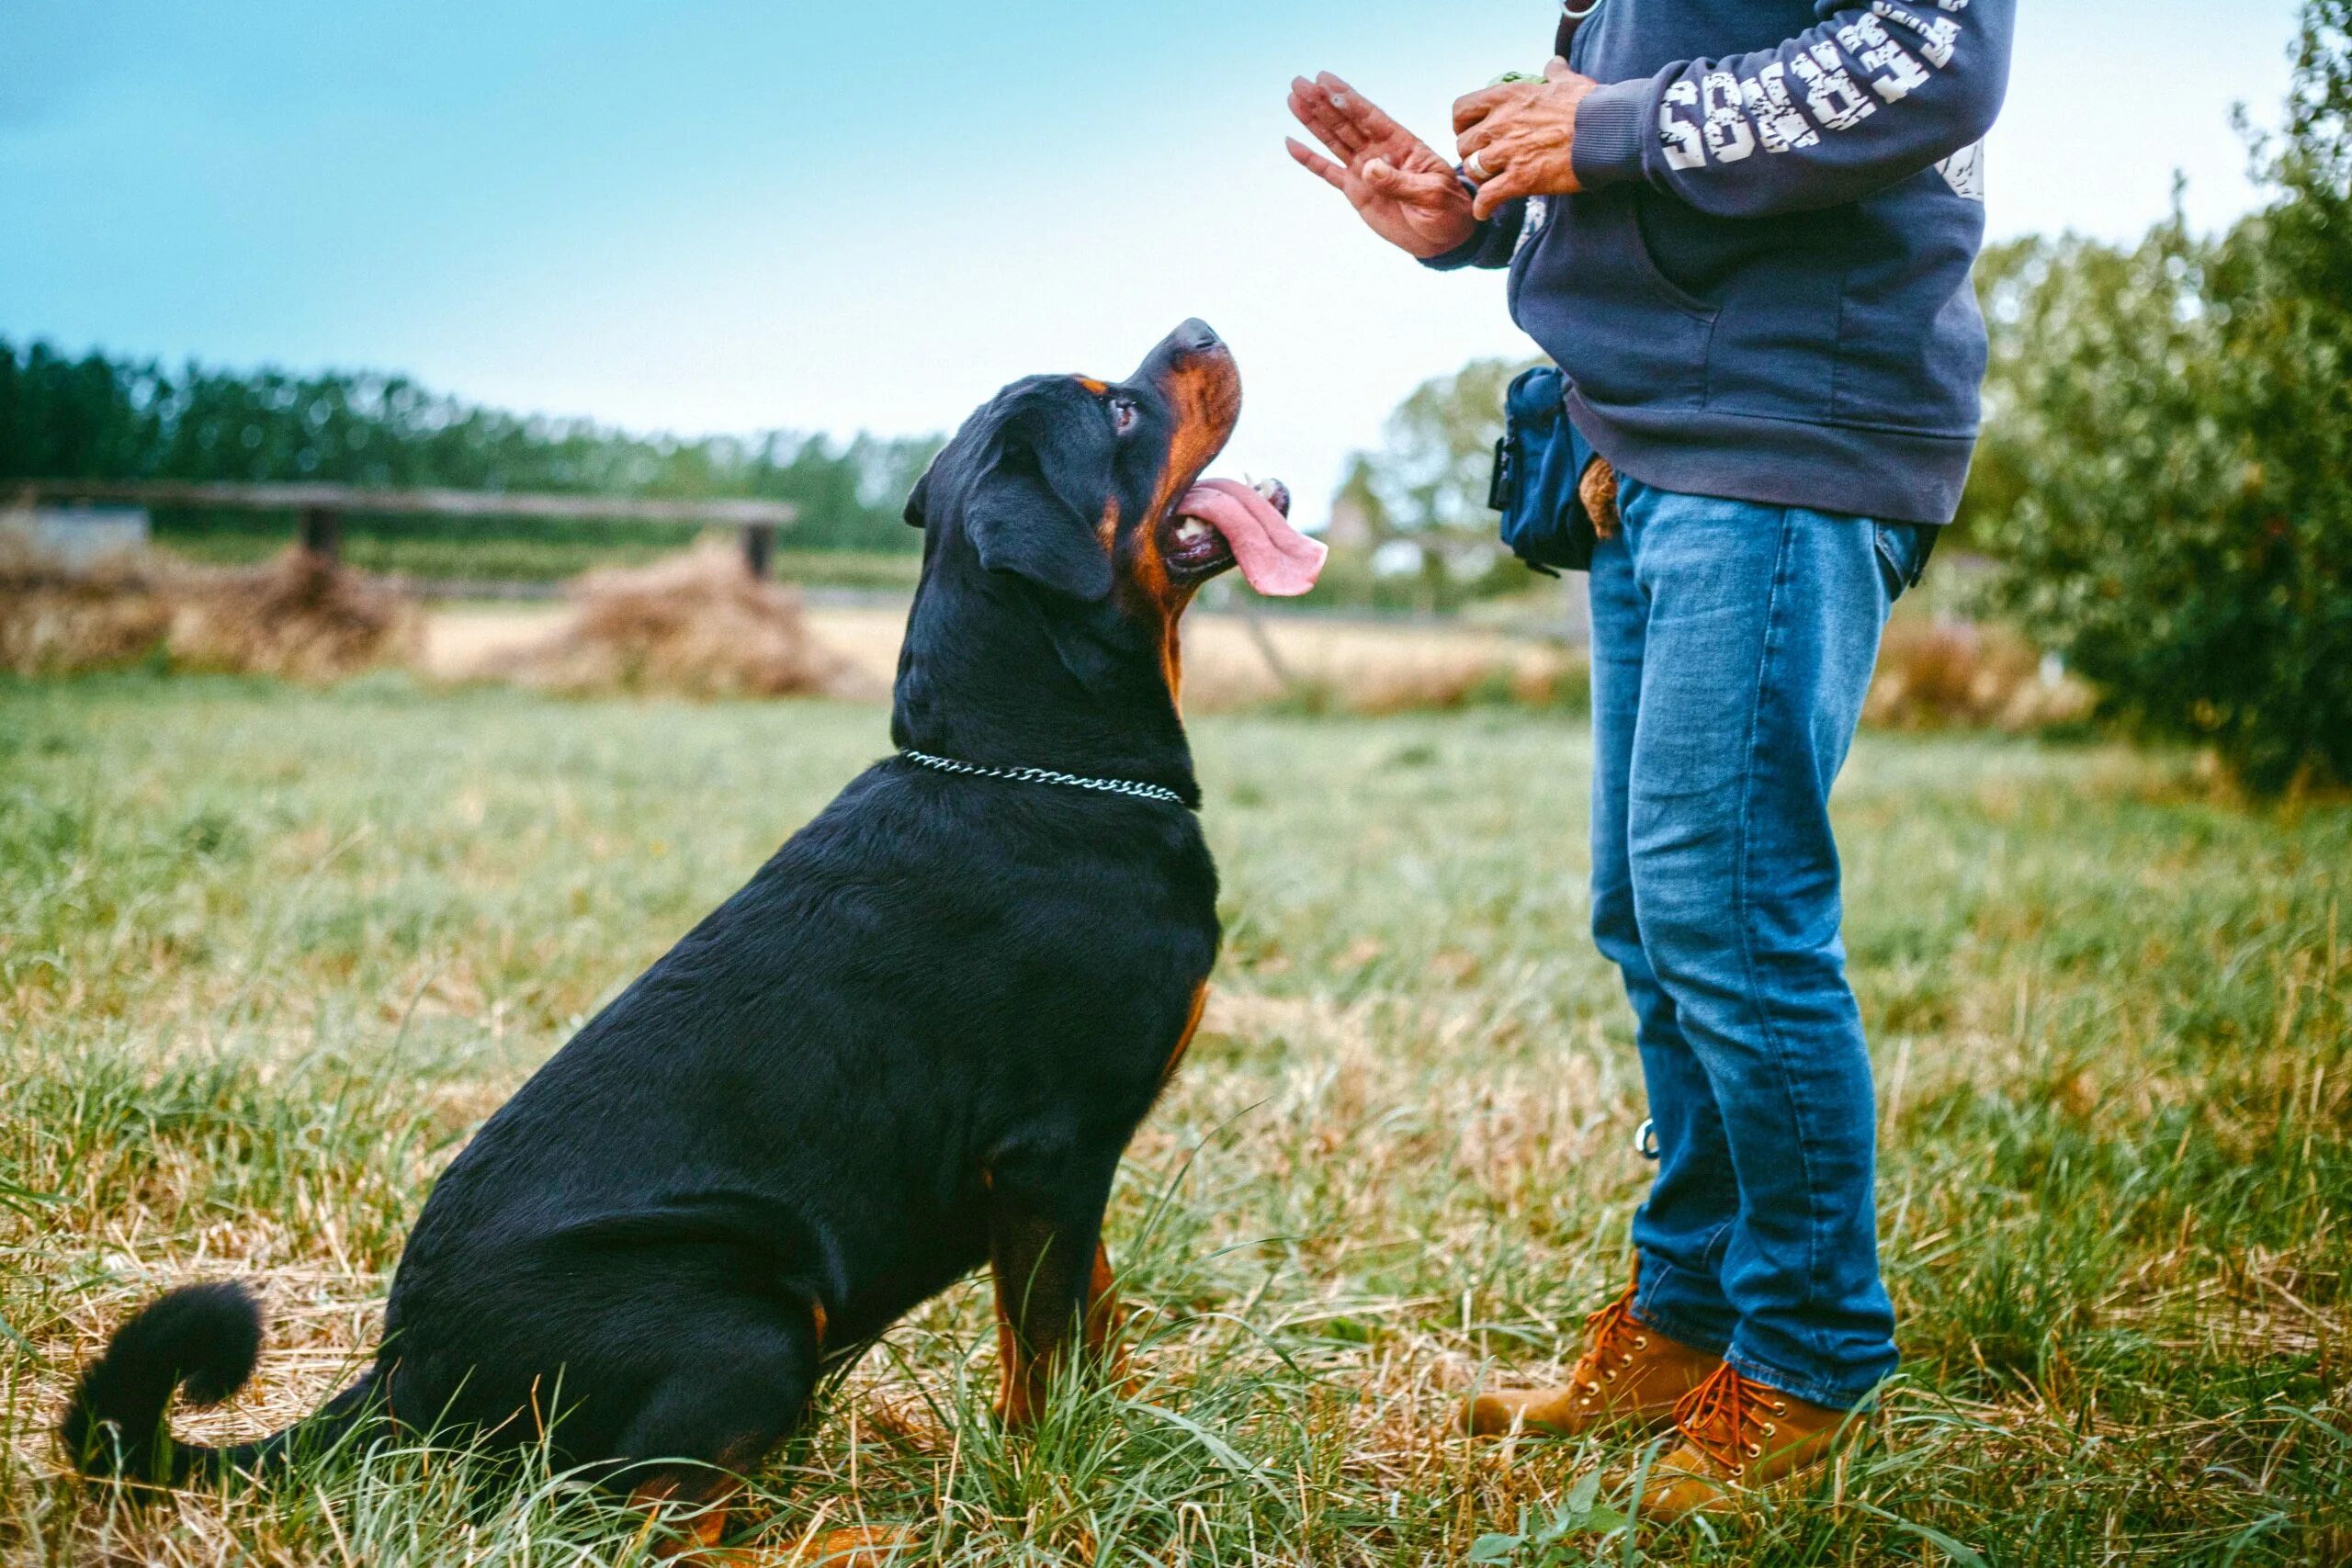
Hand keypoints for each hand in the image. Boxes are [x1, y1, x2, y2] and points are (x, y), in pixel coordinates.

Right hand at [1286, 71, 1476, 258]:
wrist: (1444, 237)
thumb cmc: (1447, 210)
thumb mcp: (1431, 195)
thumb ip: (1400, 182)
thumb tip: (1368, 168)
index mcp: (1402, 145)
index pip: (1370, 117)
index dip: (1348, 98)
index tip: (1325, 80)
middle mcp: (1380, 152)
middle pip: (1346, 123)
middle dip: (1322, 102)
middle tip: (1300, 82)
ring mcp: (1365, 170)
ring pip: (1334, 140)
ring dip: (1313, 121)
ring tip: (1293, 99)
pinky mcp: (1355, 190)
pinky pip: (1328, 172)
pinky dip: (1310, 160)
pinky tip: (1292, 143)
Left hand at [1453, 57, 1597, 220]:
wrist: (1607, 131)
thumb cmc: (1590, 105)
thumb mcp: (1568, 81)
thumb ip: (1555, 73)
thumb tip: (1554, 63)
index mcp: (1507, 97)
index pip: (1461, 110)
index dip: (1462, 124)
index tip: (1473, 132)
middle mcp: (1500, 123)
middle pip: (1464, 144)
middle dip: (1472, 154)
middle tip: (1486, 162)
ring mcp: (1507, 152)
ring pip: (1473, 170)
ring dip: (1480, 178)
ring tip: (1492, 183)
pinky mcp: (1519, 179)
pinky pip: (1486, 198)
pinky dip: (1483, 207)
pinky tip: (1485, 211)